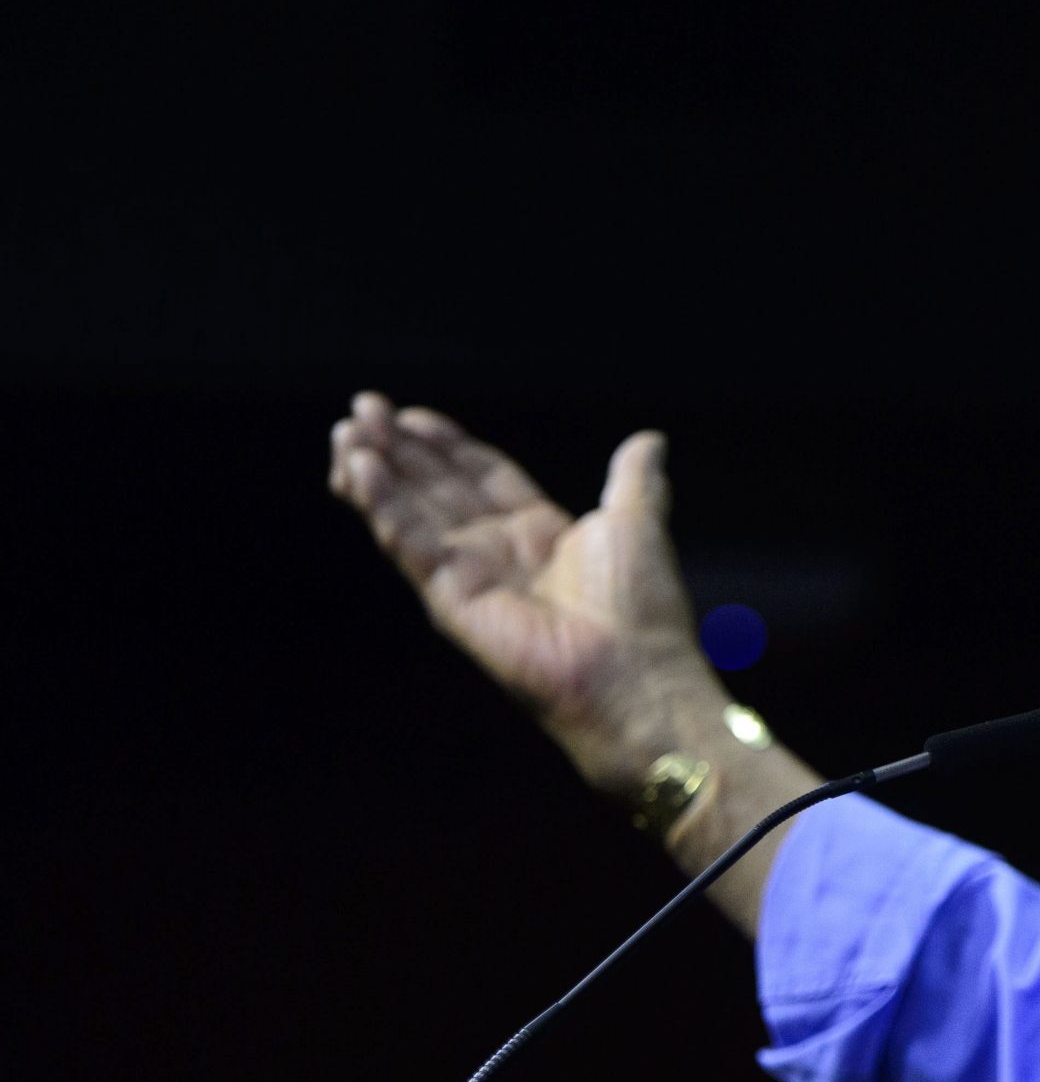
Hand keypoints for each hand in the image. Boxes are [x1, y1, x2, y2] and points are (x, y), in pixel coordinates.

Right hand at [328, 391, 719, 794]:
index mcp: (538, 532)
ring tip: (346, 433)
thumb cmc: (642, 608)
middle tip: (362, 410)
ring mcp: (469, 577)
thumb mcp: (636, 523)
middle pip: (434, 490)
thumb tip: (650, 440)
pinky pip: (411, 545)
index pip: (479, 475)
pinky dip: (385, 507)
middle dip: (398, 450)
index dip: (444, 444)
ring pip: (409, 514)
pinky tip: (361, 471)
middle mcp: (497, 553)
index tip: (409, 414)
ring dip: (375, 473)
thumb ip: (633, 479)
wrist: (636, 671)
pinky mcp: (452, 601)